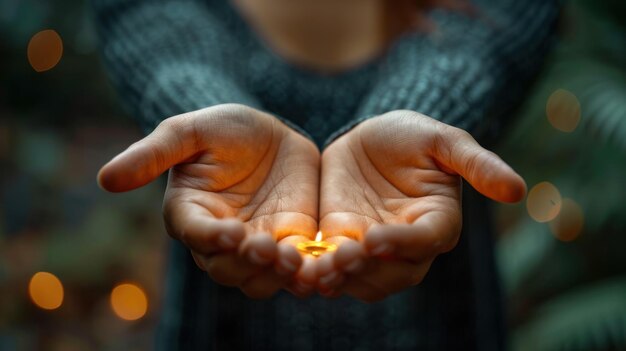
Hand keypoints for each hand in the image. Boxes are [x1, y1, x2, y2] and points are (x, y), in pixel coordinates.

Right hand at [98, 104, 319, 297]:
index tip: (234, 231)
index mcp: (190, 214)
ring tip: (296, 261)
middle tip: (269, 248)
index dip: (212, 238)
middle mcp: (219, 238)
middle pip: (226, 268)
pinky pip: (294, 270)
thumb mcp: (190, 131)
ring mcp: (255, 245)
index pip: (195, 235)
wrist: (272, 133)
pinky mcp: (289, 244)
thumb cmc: (225, 130)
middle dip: (247, 262)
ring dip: (276, 276)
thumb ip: (153, 154)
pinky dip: (305, 274)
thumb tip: (104, 179)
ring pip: (259, 279)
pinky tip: (322, 270)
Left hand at [316, 110, 525, 301]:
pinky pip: (332, 268)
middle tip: (341, 258)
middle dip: (367, 269)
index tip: (375, 238)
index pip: (426, 242)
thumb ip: (476, 164)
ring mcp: (373, 249)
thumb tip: (518, 190)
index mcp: (437, 222)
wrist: (368, 138)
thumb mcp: (443, 140)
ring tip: (315, 271)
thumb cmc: (411, 136)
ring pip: (362, 279)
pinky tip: (297, 271)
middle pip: (394, 273)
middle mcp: (407, 245)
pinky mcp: (342, 244)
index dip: (403, 244)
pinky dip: (317, 274)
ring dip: (340, 279)